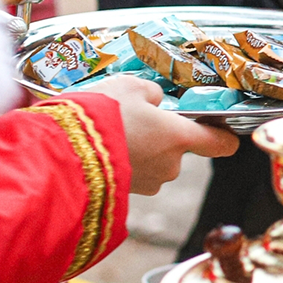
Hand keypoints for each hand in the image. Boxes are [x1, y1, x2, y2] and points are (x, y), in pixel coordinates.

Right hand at [82, 77, 238, 195]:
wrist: (58, 155)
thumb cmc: (99, 116)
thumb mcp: (130, 87)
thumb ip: (152, 93)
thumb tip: (154, 102)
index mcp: (179, 137)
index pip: (221, 144)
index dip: (223, 136)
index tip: (221, 130)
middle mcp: (170, 166)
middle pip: (176, 150)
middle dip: (159, 136)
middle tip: (132, 119)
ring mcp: (147, 184)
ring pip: (152, 162)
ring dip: (138, 150)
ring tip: (109, 134)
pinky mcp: (124, 195)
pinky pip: (130, 173)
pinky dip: (120, 163)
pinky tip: (100, 150)